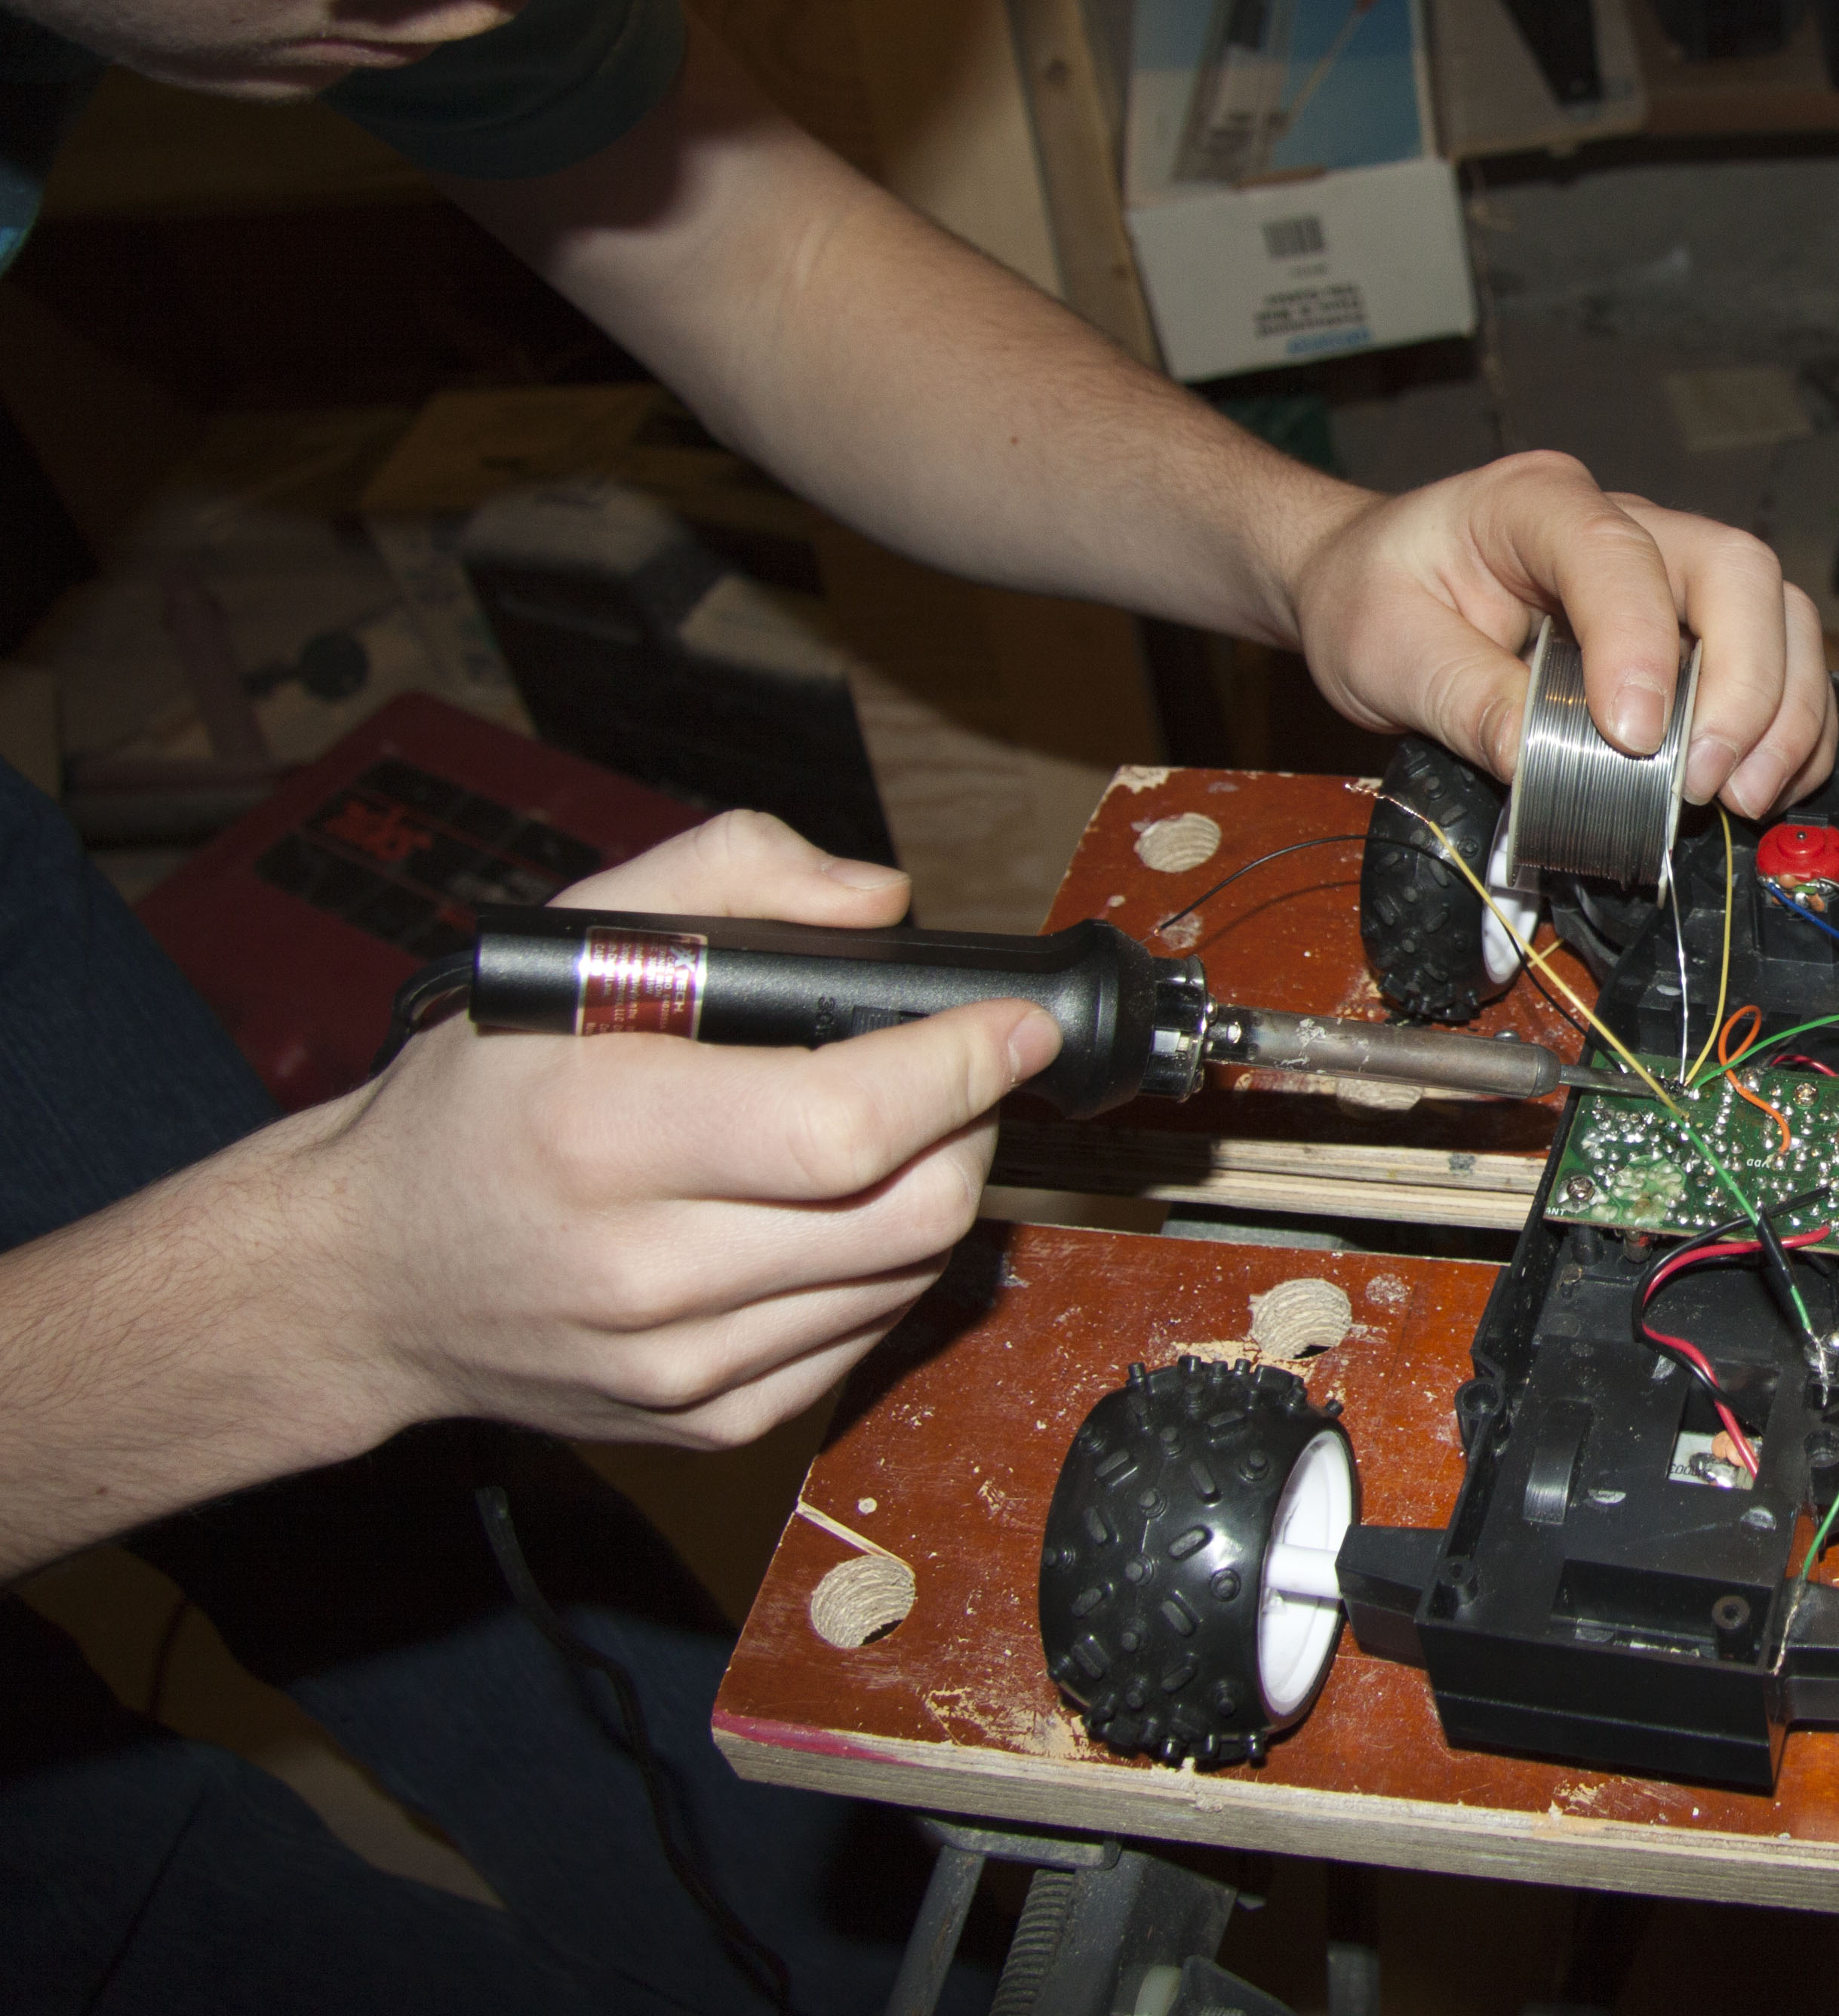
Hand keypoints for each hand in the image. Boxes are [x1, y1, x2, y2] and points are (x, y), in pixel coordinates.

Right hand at [288, 812, 1053, 1450]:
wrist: (363, 1277)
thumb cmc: (474, 1102)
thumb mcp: (567, 944)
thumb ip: (727, 875)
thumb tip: (878, 905)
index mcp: (604, 1134)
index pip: (850, 1120)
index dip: (962, 1066)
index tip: (1015, 1025)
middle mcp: (641, 1268)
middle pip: (909, 1213)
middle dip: (971, 1130)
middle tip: (960, 1077)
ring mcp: (677, 1363)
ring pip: (904, 1281)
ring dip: (934, 1197)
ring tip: (894, 1137)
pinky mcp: (704, 1422)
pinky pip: (860, 1342)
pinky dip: (881, 1272)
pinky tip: (835, 1218)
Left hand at [1287, 450, 1836, 814]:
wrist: (1367, 584)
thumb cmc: (1373, 596)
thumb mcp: (1385, 651)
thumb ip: (1464, 701)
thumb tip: (1540, 769)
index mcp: (1534, 502)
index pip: (1616, 554)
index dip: (1639, 645)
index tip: (1631, 737)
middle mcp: (1621, 520)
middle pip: (1734, 571)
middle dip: (1742, 685)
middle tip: (1699, 781)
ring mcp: (1667, 570)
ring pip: (1776, 612)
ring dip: (1781, 712)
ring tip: (1740, 796)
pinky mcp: (1690, 626)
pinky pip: (1776, 659)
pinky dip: (1790, 727)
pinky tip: (1761, 785)